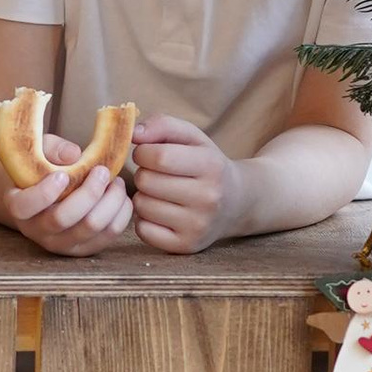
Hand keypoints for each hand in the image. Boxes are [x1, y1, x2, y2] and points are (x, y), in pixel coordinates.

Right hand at [1, 130, 133, 251]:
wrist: (44, 195)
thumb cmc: (41, 169)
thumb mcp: (40, 152)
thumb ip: (52, 149)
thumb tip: (73, 154)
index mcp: (18, 206)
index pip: (25, 206)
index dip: (45, 192)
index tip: (63, 175)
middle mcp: (36, 230)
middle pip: (63, 218)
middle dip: (89, 192)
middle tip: (102, 170)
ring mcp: (60, 244)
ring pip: (90, 228)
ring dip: (110, 201)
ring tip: (116, 181)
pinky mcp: (82, 249)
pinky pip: (108, 235)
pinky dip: (120, 214)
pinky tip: (120, 196)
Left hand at [128, 113, 240, 254]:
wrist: (237, 202)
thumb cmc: (207, 165)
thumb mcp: (193, 137)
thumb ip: (163, 126)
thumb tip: (133, 134)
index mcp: (212, 166)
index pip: (158, 157)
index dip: (143, 152)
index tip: (149, 154)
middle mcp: (208, 198)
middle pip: (147, 181)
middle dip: (144, 173)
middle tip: (157, 175)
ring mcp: (198, 226)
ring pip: (141, 206)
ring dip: (143, 196)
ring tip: (160, 192)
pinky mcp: (186, 246)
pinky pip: (143, 230)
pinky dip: (144, 219)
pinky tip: (160, 212)